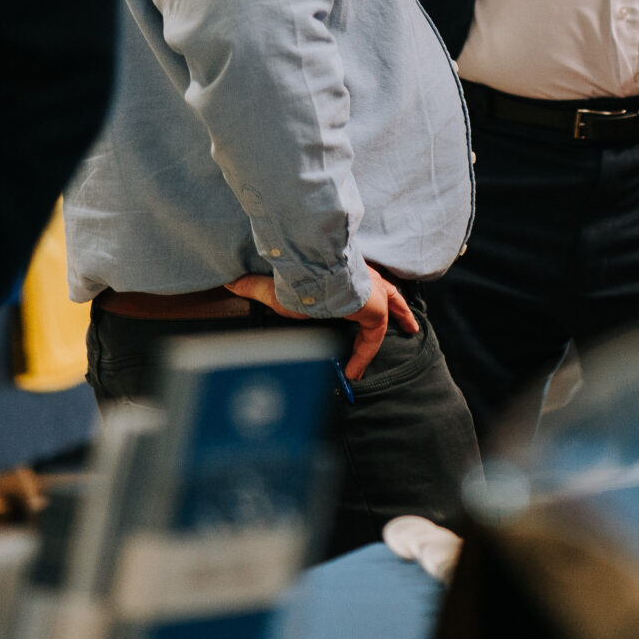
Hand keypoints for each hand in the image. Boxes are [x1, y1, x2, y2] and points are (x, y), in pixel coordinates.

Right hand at [224, 268, 418, 381]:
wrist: (310, 268)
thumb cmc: (294, 276)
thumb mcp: (275, 287)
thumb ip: (256, 287)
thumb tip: (229, 283)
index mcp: (344, 272)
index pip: (361, 283)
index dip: (362, 299)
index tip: (354, 314)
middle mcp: (363, 279)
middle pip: (388, 291)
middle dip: (398, 307)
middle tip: (408, 323)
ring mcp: (373, 291)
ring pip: (390, 309)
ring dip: (395, 324)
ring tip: (404, 337)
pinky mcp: (376, 309)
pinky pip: (375, 335)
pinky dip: (365, 353)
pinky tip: (354, 370)